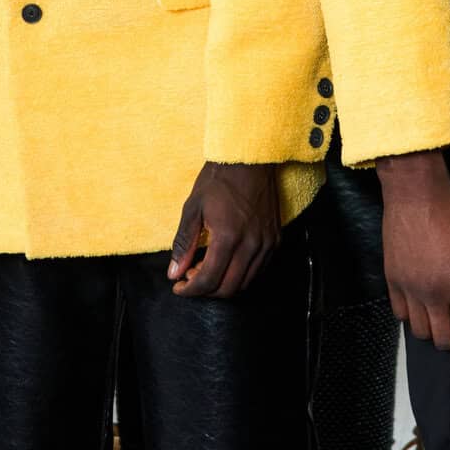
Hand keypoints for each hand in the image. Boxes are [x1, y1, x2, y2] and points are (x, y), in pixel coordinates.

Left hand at [168, 162, 279, 298]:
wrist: (249, 160)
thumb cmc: (219, 180)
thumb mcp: (193, 209)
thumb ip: (184, 244)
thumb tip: (174, 272)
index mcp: (228, 236)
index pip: (208, 280)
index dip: (190, 290)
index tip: (179, 286)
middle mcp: (251, 244)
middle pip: (228, 288)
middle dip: (206, 290)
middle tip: (191, 277)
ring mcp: (266, 243)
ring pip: (245, 283)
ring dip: (224, 284)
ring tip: (208, 269)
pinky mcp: (275, 239)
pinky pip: (259, 270)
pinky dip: (241, 275)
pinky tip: (227, 262)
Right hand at [377, 149, 449, 352]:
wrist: (416, 194)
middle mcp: (431, 292)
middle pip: (444, 339)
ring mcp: (408, 288)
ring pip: (420, 332)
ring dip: (435, 336)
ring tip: (445, 328)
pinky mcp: (392, 280)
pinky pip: (399, 314)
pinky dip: (413, 320)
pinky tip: (424, 312)